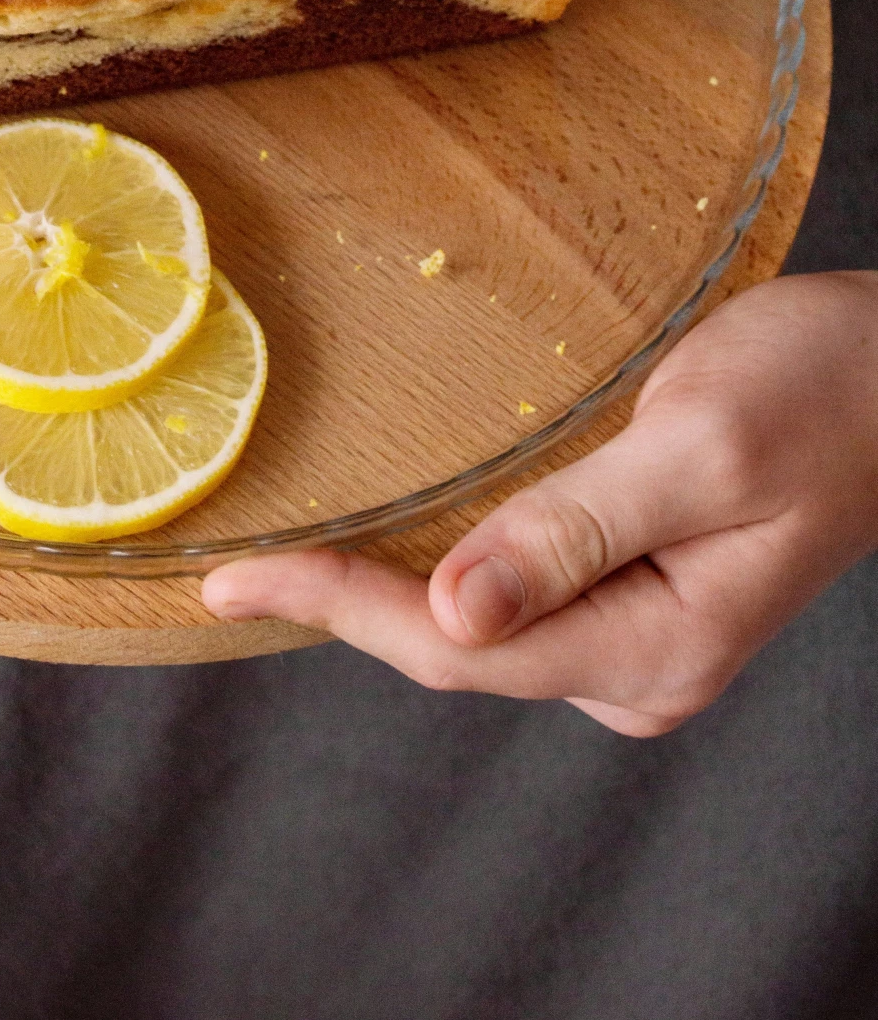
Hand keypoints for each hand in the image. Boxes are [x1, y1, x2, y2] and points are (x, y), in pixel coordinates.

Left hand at [203, 272, 877, 735]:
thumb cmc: (821, 391)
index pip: (460, 646)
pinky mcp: (635, 586)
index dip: (338, 608)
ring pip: (478, 625)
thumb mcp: (699, 446)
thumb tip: (460, 613)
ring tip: (283, 557)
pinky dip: (438, 564)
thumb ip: (575, 530)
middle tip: (232, 568)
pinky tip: (387, 533)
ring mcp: (637, 630)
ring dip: (383, 591)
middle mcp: (640, 661)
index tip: (237, 576)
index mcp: (656, 643)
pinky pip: (512, 592)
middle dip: (344, 608)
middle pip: (456, 649)